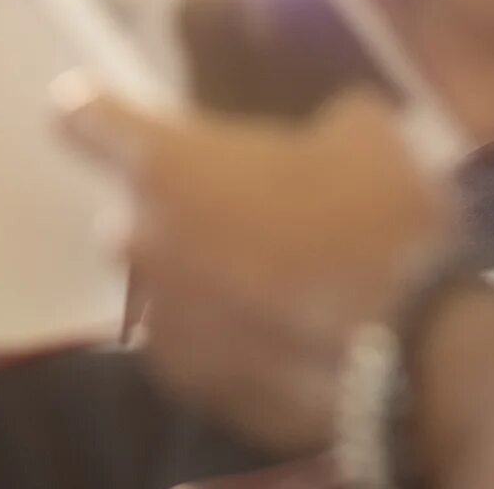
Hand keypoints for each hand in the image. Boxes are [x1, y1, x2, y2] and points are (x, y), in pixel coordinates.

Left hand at [58, 82, 451, 455]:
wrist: (410, 355)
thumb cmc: (377, 223)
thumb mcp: (365, 135)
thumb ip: (319, 123)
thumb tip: (329, 130)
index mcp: (166, 164)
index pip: (83, 118)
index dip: (96, 109)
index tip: (104, 109)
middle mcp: (140, 239)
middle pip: (130, 211)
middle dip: (175, 210)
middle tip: (244, 213)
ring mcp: (157, 319)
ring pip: (161, 282)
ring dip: (198, 275)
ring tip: (269, 280)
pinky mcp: (186, 383)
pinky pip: (190, 342)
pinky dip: (220, 334)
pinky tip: (277, 331)